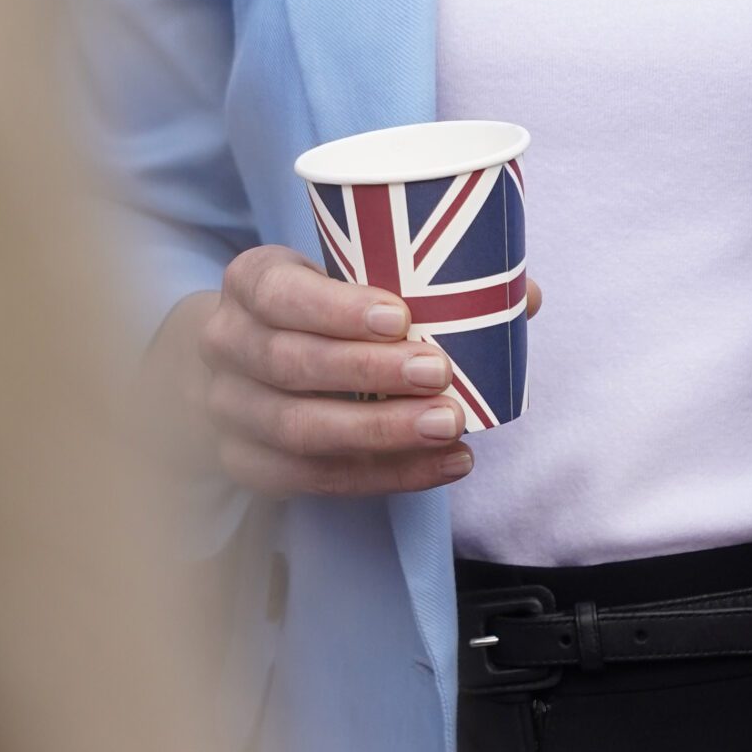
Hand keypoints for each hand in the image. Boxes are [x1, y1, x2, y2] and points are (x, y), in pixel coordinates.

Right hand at [151, 246, 540, 498]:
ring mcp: (228, 411)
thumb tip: (527, 296)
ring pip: (297, 429)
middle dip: (367, 372)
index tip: (399, 316)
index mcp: (249, 281)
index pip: (277, 293)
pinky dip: (384, 475)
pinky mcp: (248, 464)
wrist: (244, 353)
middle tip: (438, 374)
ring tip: (448, 426)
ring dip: (379, 431)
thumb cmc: (319, 304)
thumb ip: (426, 277)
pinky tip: (443, 465)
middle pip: (288, 364)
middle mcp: (225, 344)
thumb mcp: (349, 271)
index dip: (334, 308)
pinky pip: (314, 480)